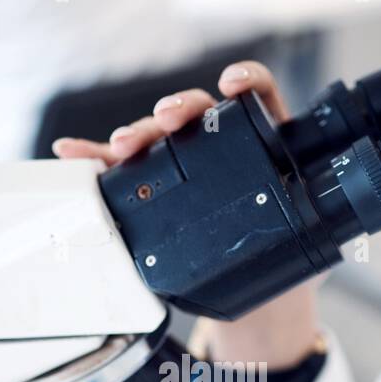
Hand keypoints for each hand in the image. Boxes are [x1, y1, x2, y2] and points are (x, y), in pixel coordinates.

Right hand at [53, 60, 324, 381]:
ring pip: (157, 138)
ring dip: (135, 135)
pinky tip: (72, 151)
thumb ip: (303, 226)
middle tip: (166, 120)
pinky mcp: (154, 190)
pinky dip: (95, 158)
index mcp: (267, 145)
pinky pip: (122, 170)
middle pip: (196, 113)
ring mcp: (184, 167)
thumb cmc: (287, 261)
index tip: (231, 85)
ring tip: (119, 145)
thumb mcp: (303, 242)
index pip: (259, 96)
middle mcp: (220, 147)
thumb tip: (308, 238)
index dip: (247, 82)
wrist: (262, 299)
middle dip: (176, 110)